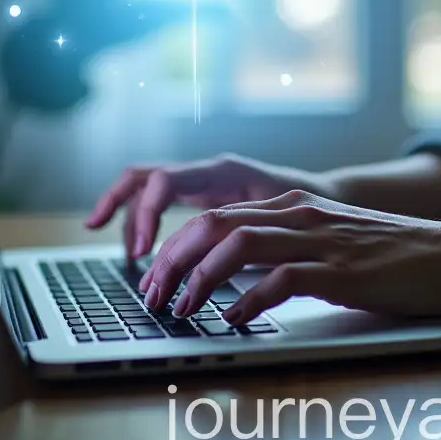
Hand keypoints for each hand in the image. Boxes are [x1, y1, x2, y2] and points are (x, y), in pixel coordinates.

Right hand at [85, 152, 337, 258]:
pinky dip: (146, 218)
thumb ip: (242, 240)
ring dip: (130, 216)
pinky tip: (142, 247)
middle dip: (119, 205)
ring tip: (128, 254)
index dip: (145, 215)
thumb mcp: (278, 222)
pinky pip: (163, 198)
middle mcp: (207, 171)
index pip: (164, 181)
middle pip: (143, 174)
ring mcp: (204, 180)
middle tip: (109, 239)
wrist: (331, 198)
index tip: (141, 254)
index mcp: (222, 172)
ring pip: (148, 185)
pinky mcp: (206, 193)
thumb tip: (210, 269)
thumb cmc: (311, 208)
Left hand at [136, 189, 440, 325]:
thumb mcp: (336, 240)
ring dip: (198, 278)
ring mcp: (321, 240)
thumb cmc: (399, 256)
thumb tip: (243, 278)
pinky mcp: (342, 271)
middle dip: (174, 258)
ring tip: (179, 308)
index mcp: (296, 205)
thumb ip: (293, 248)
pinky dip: (247, 299)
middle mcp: (302, 214)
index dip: (179, 245)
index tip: (158, 276)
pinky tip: (231, 320)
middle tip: (152, 294)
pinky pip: (280, 280)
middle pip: (216, 224)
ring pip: (238, 245)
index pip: (219, 216)